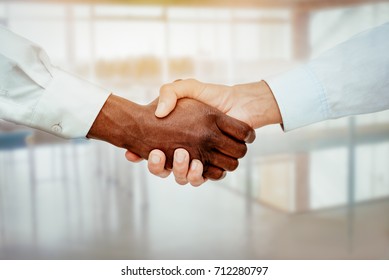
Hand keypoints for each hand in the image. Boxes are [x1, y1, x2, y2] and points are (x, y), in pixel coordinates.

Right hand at [126, 79, 280, 184]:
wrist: (238, 103)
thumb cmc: (211, 95)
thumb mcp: (186, 88)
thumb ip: (169, 93)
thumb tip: (158, 113)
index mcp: (173, 137)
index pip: (152, 152)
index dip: (139, 155)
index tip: (132, 153)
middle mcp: (184, 152)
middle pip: (164, 170)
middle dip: (158, 167)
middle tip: (159, 154)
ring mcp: (200, 159)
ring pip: (183, 177)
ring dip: (180, 171)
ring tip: (183, 156)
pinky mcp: (216, 164)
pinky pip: (203, 178)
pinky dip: (198, 175)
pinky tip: (198, 164)